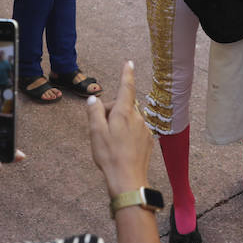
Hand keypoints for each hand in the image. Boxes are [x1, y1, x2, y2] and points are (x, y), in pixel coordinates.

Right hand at [86, 60, 152, 195]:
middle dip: (112, 112)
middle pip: (123, 106)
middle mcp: (138, 117)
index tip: (129, 63)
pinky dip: (127, 135)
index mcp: (124, 112)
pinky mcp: (148, 141)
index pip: (127, 87)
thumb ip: (94, 112)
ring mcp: (144, 129)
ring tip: (110, 143)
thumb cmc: (110, 156)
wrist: (128, 180)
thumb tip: (94, 99)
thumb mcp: (95, 133)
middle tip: (100, 130)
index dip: (127, 74)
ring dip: (120, 124)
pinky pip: (135, 131)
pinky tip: (121, 149)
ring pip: (129, 119)